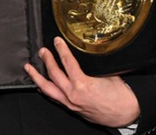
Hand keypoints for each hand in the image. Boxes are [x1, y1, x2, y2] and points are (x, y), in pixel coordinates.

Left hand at [23, 36, 139, 127]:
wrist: (126, 113)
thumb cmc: (121, 96)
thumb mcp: (109, 73)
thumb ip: (95, 65)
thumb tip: (88, 54)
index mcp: (83, 84)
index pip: (67, 62)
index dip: (61, 49)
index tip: (56, 41)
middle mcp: (74, 95)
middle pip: (54, 74)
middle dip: (46, 60)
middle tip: (42, 51)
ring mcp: (71, 104)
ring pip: (48, 89)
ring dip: (37, 77)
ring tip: (29, 68)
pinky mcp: (72, 109)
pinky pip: (54, 98)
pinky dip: (45, 90)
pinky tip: (41, 86)